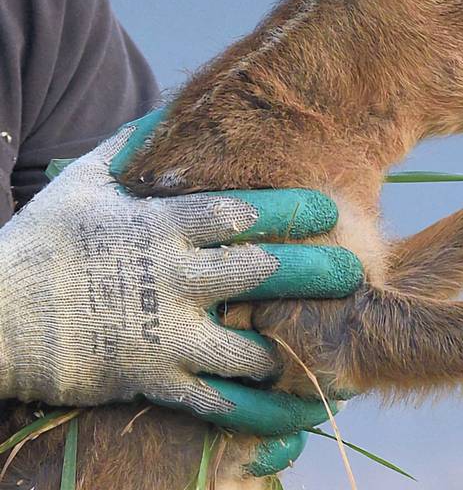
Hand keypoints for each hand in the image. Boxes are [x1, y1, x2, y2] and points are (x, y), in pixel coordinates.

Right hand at [0, 109, 362, 474]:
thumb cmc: (42, 243)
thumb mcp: (84, 181)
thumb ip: (135, 146)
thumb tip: (174, 112)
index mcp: (160, 227)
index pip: (240, 212)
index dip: (293, 210)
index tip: (332, 208)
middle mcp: (170, 281)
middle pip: (262, 275)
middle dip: (318, 273)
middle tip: (357, 271)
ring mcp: (163, 336)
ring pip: (251, 349)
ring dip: (300, 350)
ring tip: (341, 348)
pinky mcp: (153, 381)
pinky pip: (221, 404)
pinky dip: (266, 413)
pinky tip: (302, 414)